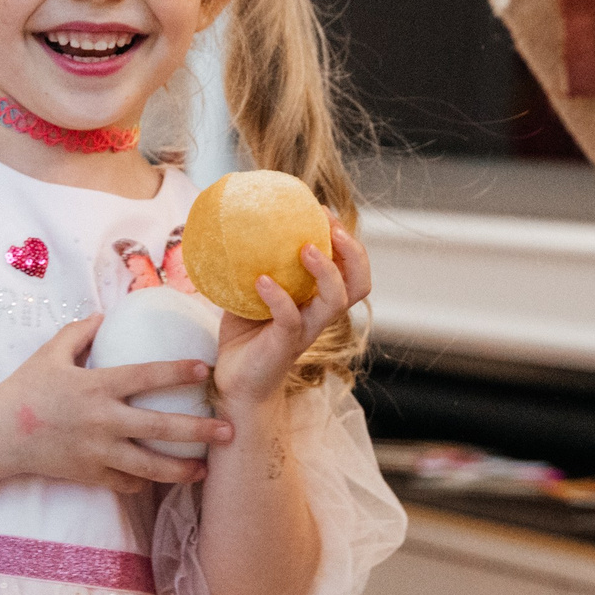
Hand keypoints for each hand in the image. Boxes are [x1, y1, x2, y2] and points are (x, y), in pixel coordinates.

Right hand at [0, 316, 232, 494]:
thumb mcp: (51, 353)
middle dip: (200, 429)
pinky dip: (145, 482)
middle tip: (230, 429)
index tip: (206, 369)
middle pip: (161, 428)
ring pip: (150, 466)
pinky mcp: (90, 475)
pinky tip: (162, 480)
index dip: (178, 372)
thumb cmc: (25, 389)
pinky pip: (126, 482)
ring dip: (182, 469)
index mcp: (97, 386)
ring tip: (207, 469)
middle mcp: (102, 421)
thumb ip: (80, 332)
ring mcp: (97, 452)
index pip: (146, 376)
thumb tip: (106, 315)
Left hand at [210, 225, 370, 410]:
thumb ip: (253, 266)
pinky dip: (278, 296)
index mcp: (318, 301)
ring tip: (305, 248)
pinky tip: (261, 281)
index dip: (347, 240)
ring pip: (335, 301)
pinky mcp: (285, 344)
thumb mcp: (251, 293)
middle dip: (353, 252)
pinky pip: (291, 318)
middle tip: (330, 227)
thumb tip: (234, 225)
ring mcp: (305, 331)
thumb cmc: (245, 337)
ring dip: (326, 271)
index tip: (322, 212)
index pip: (351, 269)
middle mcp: (319, 315)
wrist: (235, 382)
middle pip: (359, 284)